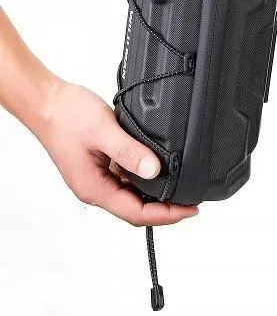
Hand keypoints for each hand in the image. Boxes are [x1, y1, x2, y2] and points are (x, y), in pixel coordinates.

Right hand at [36, 80, 197, 225]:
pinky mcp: (99, 164)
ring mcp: (96, 176)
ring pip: (131, 193)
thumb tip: (154, 170)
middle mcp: (95, 188)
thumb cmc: (65, 115)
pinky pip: (125, 177)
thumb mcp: (103, 130)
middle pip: (135, 208)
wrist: (46, 100)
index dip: (166, 215)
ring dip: (154, 192)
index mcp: (94, 188)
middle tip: (190, 199)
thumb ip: (129, 151)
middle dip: (164, 208)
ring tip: (179, 184)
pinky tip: (158, 166)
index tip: (189, 209)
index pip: (136, 213)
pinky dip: (143, 176)